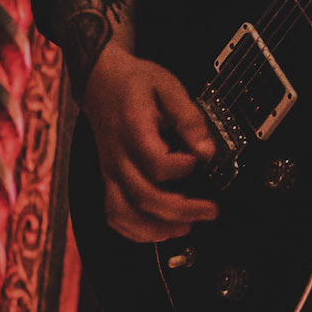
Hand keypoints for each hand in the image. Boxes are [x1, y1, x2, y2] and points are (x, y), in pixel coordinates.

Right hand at [81, 41, 218, 241]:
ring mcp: (110, 171)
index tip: (200, 161)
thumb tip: (206, 150)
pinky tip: (158, 231)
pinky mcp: (108, 179)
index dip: (182, 168)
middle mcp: (117, 156)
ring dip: (156, 228)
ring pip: (124, 213)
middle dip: (180, 210)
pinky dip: (134, 230)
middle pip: (144, 196)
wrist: (101, 81)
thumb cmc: (135, 83)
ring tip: (186, 227)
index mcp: (132, 129)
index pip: (156, 162)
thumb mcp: (168, 86)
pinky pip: (114, 214)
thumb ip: (189, 118)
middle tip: (210, 210)